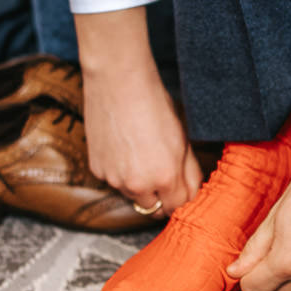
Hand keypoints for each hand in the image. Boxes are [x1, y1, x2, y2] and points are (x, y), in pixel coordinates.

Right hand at [76, 9, 201, 215]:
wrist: (118, 82)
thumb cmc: (154, 104)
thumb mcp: (182, 139)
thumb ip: (189, 171)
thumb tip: (193, 191)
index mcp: (166, 177)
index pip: (178, 206)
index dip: (182, 196)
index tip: (181, 187)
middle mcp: (138, 185)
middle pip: (154, 208)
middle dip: (160, 195)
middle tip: (162, 170)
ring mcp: (114, 179)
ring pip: (132, 195)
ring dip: (138, 184)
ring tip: (141, 152)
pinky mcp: (97, 170)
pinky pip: (113, 180)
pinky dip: (119, 171)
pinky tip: (123, 147)